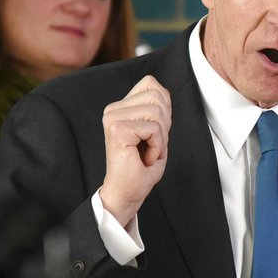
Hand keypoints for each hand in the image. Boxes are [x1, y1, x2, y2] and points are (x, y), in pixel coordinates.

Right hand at [99, 75, 171, 226]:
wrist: (126, 193)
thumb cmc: (139, 169)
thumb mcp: (156, 133)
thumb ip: (159, 109)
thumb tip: (163, 92)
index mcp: (120, 108)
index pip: (151, 84)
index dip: (164, 106)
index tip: (155, 131)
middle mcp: (113, 110)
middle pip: (157, 96)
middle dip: (164, 123)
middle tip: (152, 144)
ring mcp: (113, 118)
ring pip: (157, 112)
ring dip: (161, 137)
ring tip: (148, 152)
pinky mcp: (118, 130)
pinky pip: (154, 128)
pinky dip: (157, 146)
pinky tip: (145, 158)